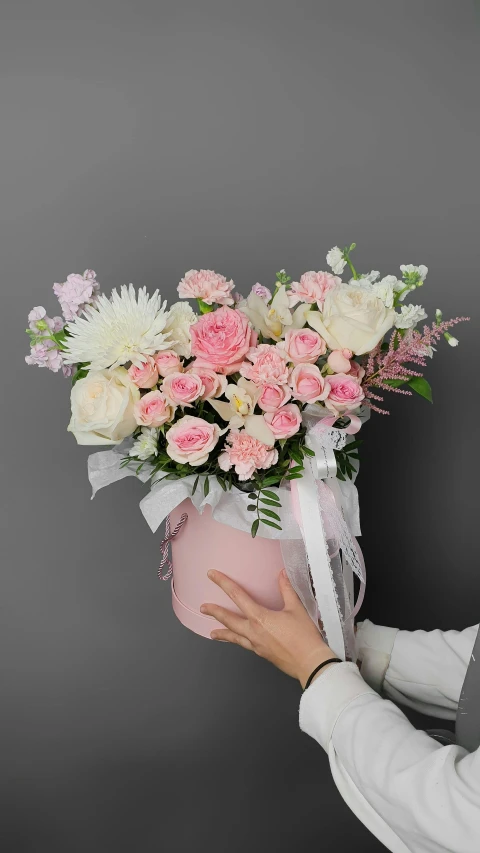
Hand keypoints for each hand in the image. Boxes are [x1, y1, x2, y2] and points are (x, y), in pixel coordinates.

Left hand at [201, 568, 336, 687]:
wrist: (309, 662)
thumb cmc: (304, 636)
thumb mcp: (296, 608)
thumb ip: (287, 589)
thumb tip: (282, 574)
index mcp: (260, 617)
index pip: (237, 596)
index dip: (223, 583)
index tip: (212, 575)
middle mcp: (253, 631)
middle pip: (229, 620)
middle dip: (215, 612)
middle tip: (203, 608)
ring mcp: (256, 644)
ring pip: (234, 636)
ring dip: (222, 633)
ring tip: (212, 633)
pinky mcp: (261, 653)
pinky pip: (244, 645)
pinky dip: (237, 641)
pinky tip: (238, 641)